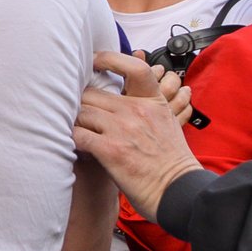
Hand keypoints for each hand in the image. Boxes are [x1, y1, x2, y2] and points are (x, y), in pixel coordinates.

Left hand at [75, 51, 203, 219]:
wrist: (179, 192)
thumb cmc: (170, 161)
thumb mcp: (166, 123)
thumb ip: (144, 105)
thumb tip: (122, 90)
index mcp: (153, 103)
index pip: (134, 68)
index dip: (109, 59)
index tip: (93, 62)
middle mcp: (137, 111)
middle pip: (91, 94)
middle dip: (80, 103)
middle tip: (74, 113)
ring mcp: (122, 129)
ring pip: (80, 112)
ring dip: (73, 122)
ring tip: (73, 131)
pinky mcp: (110, 149)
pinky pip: (77, 134)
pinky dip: (71, 139)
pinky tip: (75, 145)